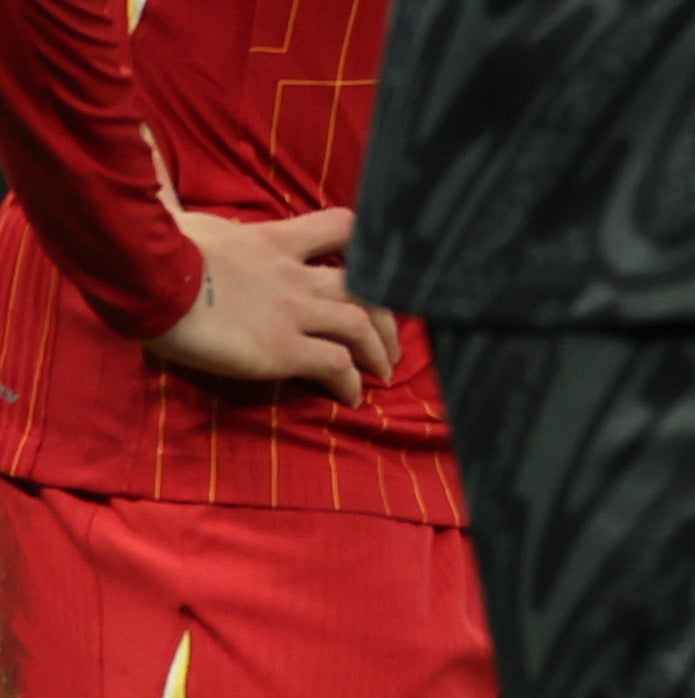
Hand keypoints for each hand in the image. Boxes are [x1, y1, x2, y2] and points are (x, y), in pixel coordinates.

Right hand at [146, 208, 399, 405]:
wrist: (142, 278)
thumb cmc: (150, 245)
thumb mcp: (170, 211)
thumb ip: (165, 186)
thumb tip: (141, 138)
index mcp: (272, 241)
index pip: (340, 228)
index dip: (365, 248)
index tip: (373, 273)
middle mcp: (293, 276)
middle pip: (366, 288)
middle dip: (387, 318)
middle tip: (389, 346)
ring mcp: (292, 313)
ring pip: (361, 328)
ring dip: (379, 354)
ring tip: (382, 374)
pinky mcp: (284, 348)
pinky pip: (337, 366)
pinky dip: (351, 383)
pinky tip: (350, 397)